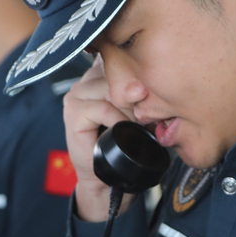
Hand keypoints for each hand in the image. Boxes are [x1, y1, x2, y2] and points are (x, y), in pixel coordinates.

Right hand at [63, 57, 136, 220]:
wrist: (107, 179)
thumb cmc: (126, 146)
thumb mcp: (141, 112)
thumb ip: (145, 93)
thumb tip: (162, 77)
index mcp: (103, 74)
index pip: (122, 57)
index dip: (139, 72)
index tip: (152, 92)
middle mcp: (88, 80)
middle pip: (118, 72)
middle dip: (137, 94)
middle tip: (146, 115)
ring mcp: (77, 94)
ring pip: (111, 88)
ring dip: (129, 108)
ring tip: (135, 125)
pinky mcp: (73, 111)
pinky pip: (102, 107)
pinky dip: (117, 120)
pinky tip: (122, 131)